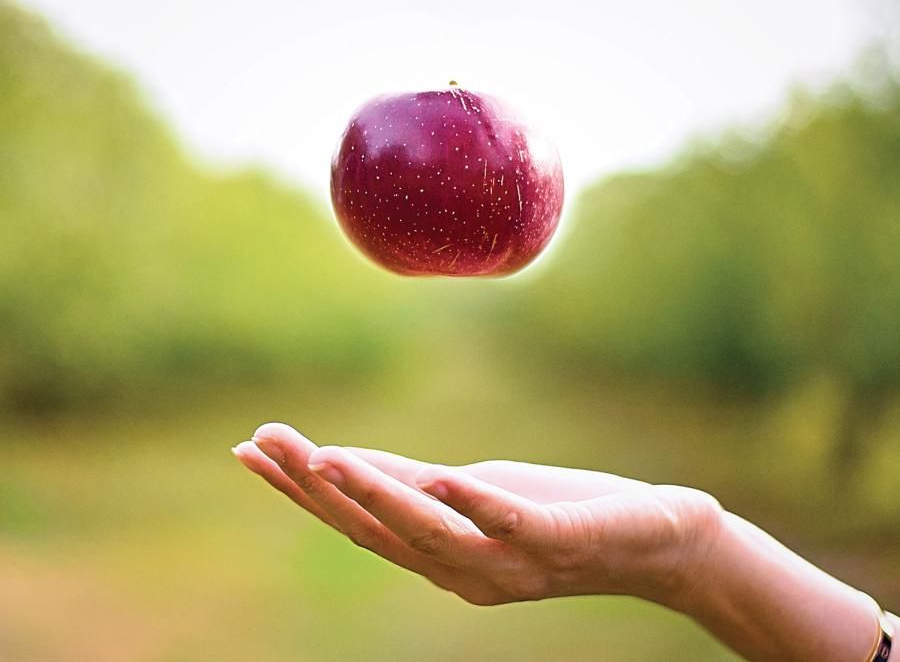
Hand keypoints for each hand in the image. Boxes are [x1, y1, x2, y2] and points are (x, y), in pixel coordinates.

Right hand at [232, 422, 720, 607]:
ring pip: (432, 535)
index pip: (356, 524)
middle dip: (314, 489)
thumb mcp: (477, 494)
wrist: (656, 545)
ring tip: (326, 460)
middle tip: (261, 444)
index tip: (250, 450)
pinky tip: (445, 476)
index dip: (299, 492)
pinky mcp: (561, 541)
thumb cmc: (558, 515)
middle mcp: (464, 572)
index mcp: (440, 557)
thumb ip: (418, 486)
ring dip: (376, 497)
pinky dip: (475, 507)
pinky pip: (513, 529)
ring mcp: (512, 563)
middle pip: (376, 532)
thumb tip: (347, 461)